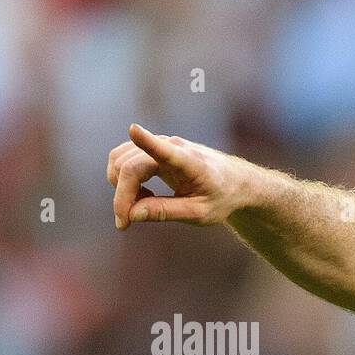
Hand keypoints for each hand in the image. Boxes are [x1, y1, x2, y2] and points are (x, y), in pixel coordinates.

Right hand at [107, 123, 250, 229]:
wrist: (234, 181)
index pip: (166, 151)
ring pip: (120, 160)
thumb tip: (132, 214)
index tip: (134, 130)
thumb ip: (167, 212)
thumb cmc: (220, 198)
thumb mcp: (199, 213)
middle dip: (121, 196)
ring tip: (143, 207)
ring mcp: (160, 142)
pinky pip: (122, 159)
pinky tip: (144, 196)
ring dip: (121, 187)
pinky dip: (124, 180)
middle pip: (129, 166)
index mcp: (191, 163)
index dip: (147, 141)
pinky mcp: (152, 146)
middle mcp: (172, 146)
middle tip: (126, 224)